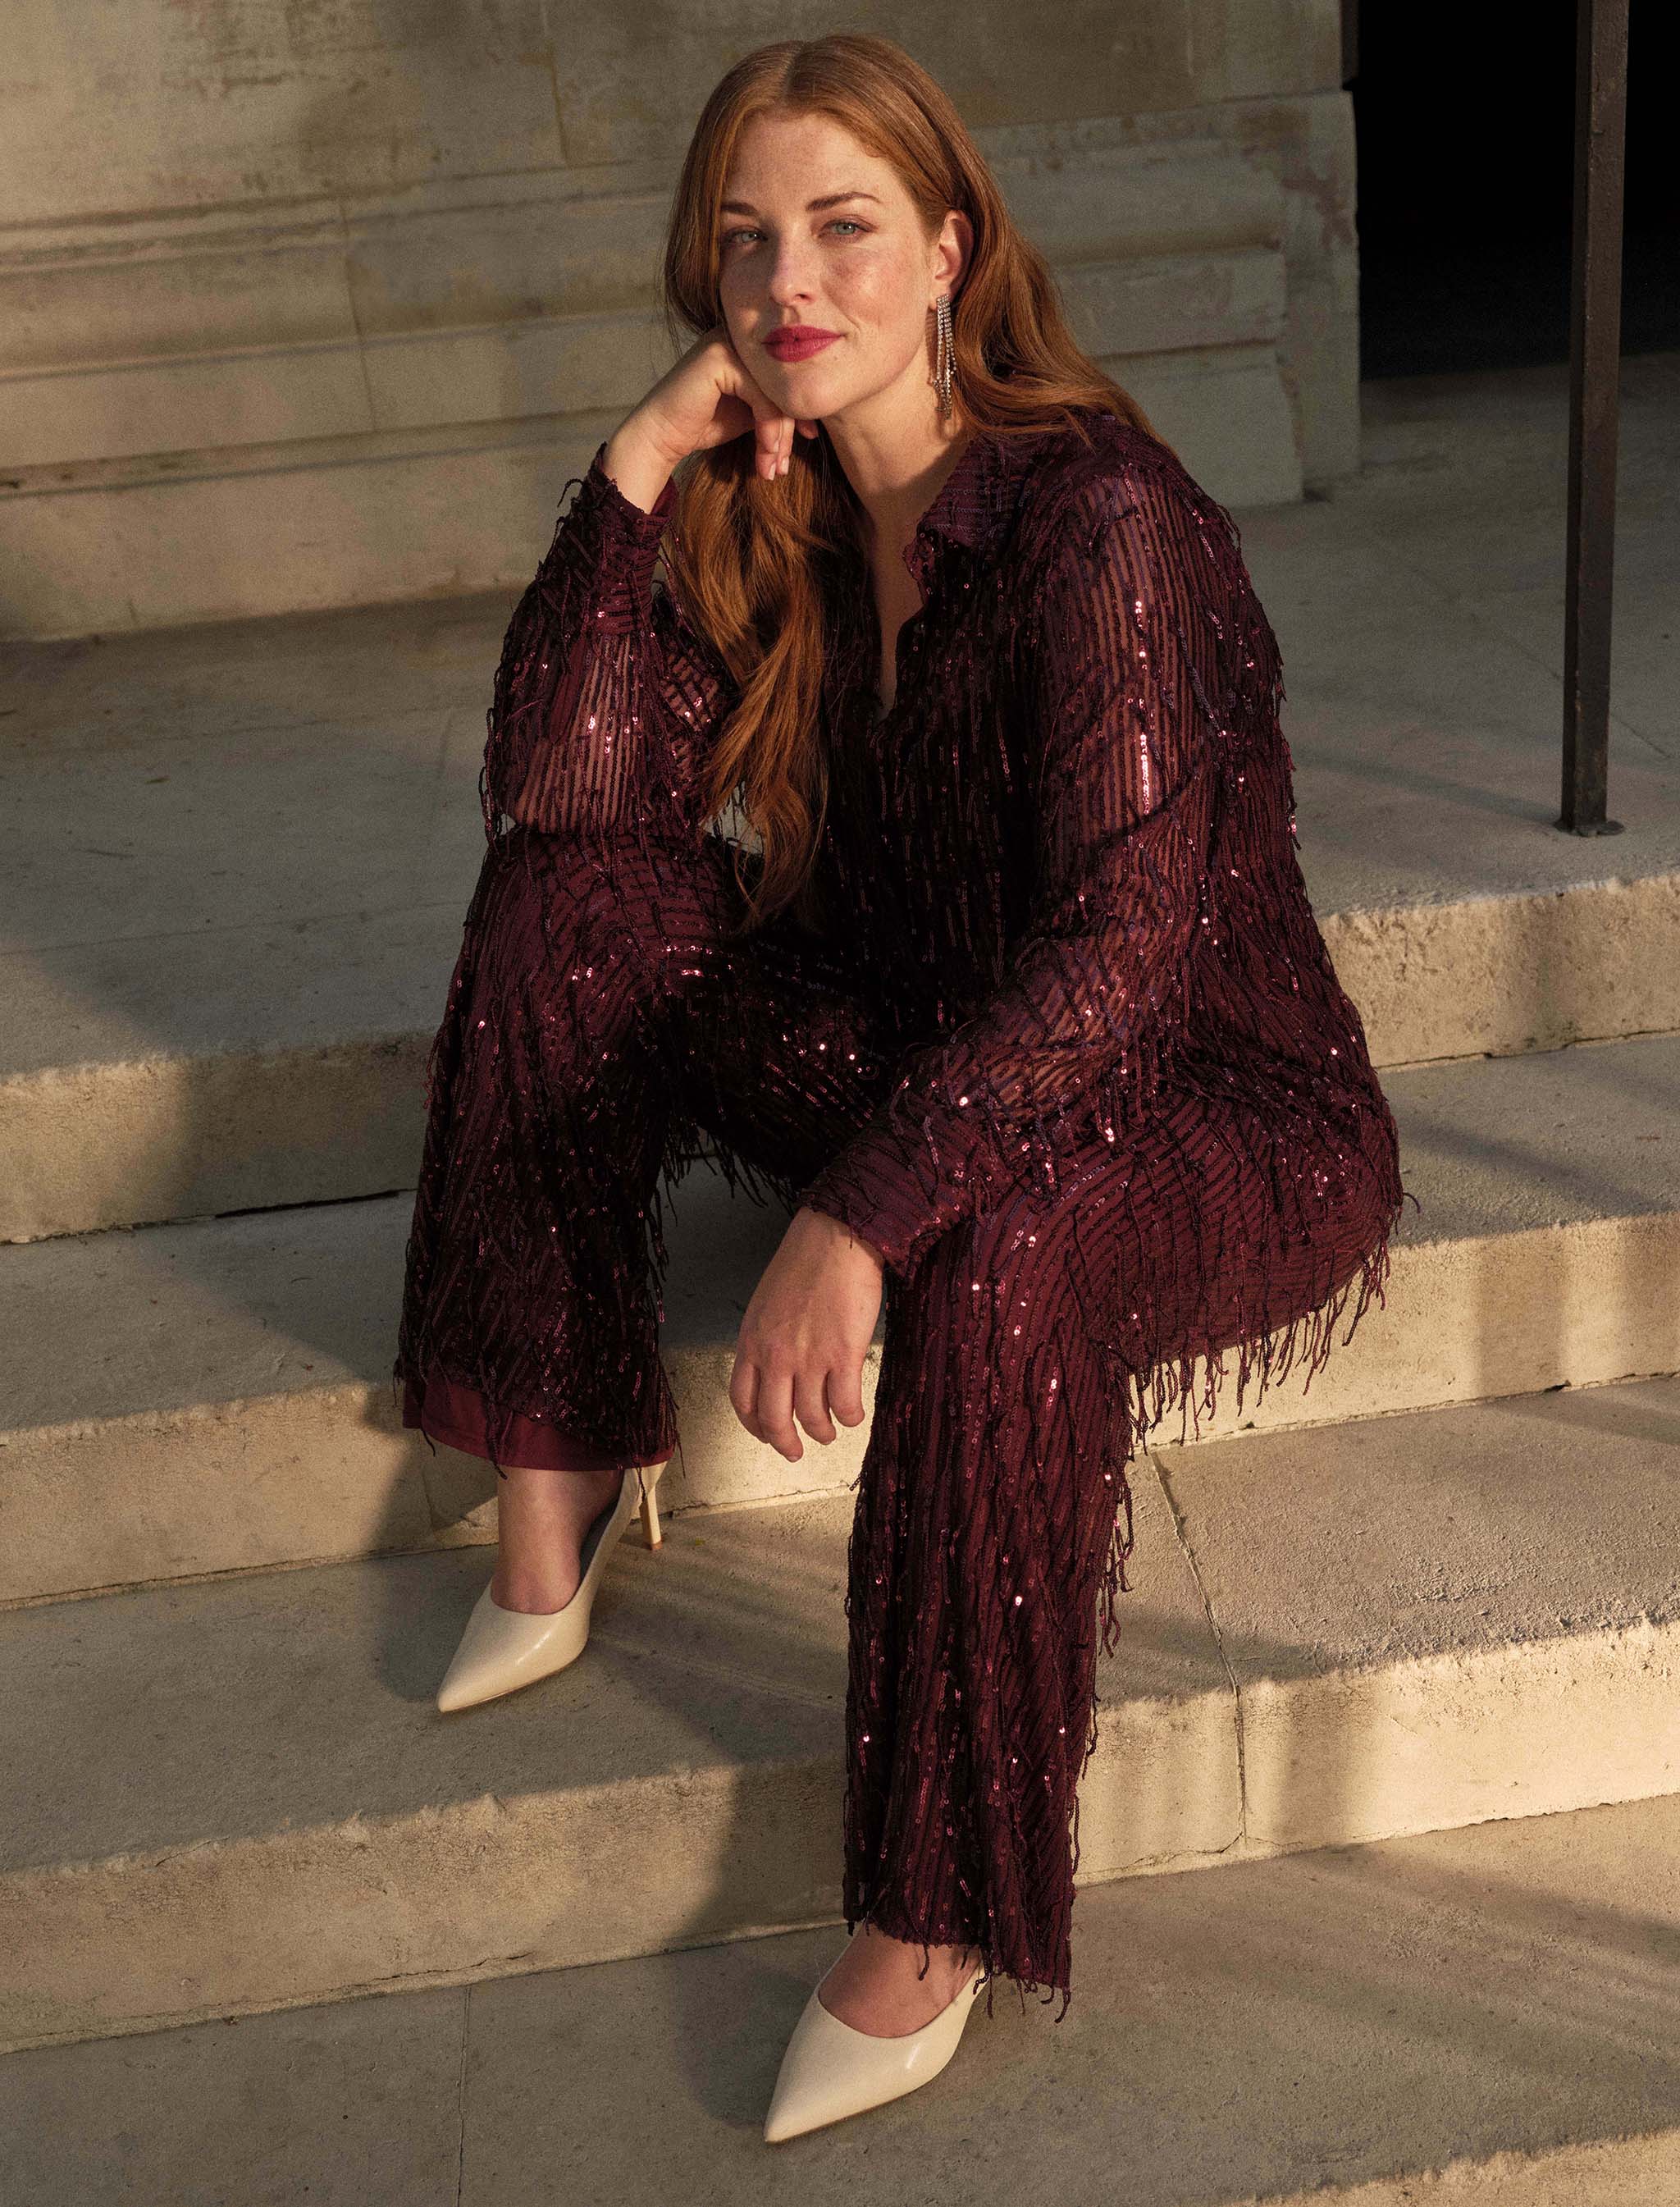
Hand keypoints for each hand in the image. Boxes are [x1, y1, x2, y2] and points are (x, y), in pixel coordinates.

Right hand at [613, 323, 820, 493]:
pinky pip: (761, 396)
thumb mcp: (752, 412)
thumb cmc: (705, 424)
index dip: (801, 409)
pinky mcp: (720, 359)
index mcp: (750, 344)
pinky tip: (763, 455)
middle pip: (785, 383)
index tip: (808, 440)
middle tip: (783, 467)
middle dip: (789, 430)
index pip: (789, 374)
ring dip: (778, 437)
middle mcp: (739, 336)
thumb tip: (816, 416)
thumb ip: (777, 404)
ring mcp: (728, 343)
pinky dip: (767, 430)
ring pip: (776, 392)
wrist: (662, 436)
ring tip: (772, 469)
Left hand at [729, 1207, 884, 1462]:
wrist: (836, 1239)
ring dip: (823, 1432)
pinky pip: (845, 1404)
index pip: (742, 1401)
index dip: (754, 1426)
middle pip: (774, 1419)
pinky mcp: (843, 1356)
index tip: (766, 1434)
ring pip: (812, 1418)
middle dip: (786, 1443)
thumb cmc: (804, 1262)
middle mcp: (775, 1356)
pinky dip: (851, 1417)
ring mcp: (809, 1359)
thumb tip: (776, 1369)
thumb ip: (766, 1338)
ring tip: (831, 1432)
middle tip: (796, 1452)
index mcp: (751, 1342)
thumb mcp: (766, 1303)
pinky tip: (854, 1415)